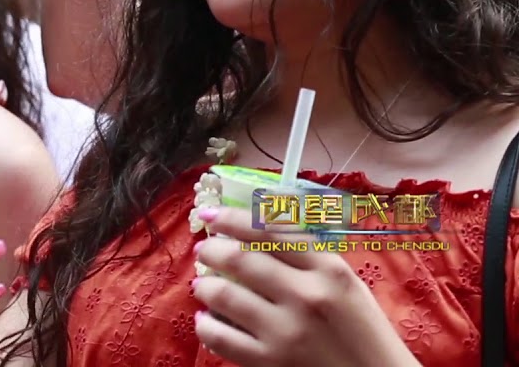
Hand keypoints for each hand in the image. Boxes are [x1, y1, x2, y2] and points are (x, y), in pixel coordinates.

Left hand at [191, 206, 417, 366]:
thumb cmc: (364, 334)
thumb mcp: (348, 285)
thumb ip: (309, 256)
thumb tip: (258, 228)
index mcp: (329, 270)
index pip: (270, 231)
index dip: (233, 219)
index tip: (212, 215)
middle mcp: (306, 296)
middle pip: (242, 259)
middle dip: (212, 251)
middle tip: (203, 251)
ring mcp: (287, 331)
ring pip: (225, 296)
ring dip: (206, 286)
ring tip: (203, 286)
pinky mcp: (271, 362)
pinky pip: (221, 338)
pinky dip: (206, 325)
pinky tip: (206, 320)